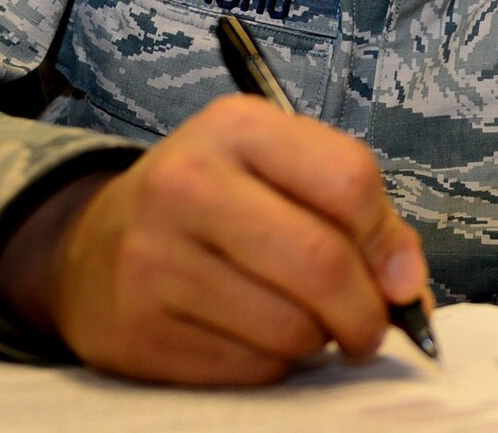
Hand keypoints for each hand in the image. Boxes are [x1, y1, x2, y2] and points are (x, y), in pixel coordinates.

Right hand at [0, 94, 428, 383]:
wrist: (90, 246)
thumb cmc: (210, 204)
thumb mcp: (277, 171)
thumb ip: (356, 212)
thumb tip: (407, 285)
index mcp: (236, 128)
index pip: (348, 180)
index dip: (390, 241)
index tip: (400, 277)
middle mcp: (186, 184)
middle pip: (321, 262)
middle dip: (365, 311)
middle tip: (368, 327)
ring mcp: (154, 260)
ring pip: (290, 327)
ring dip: (316, 340)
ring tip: (299, 322)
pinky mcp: (138, 332)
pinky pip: (249, 369)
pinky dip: (271, 363)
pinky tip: (249, 335)